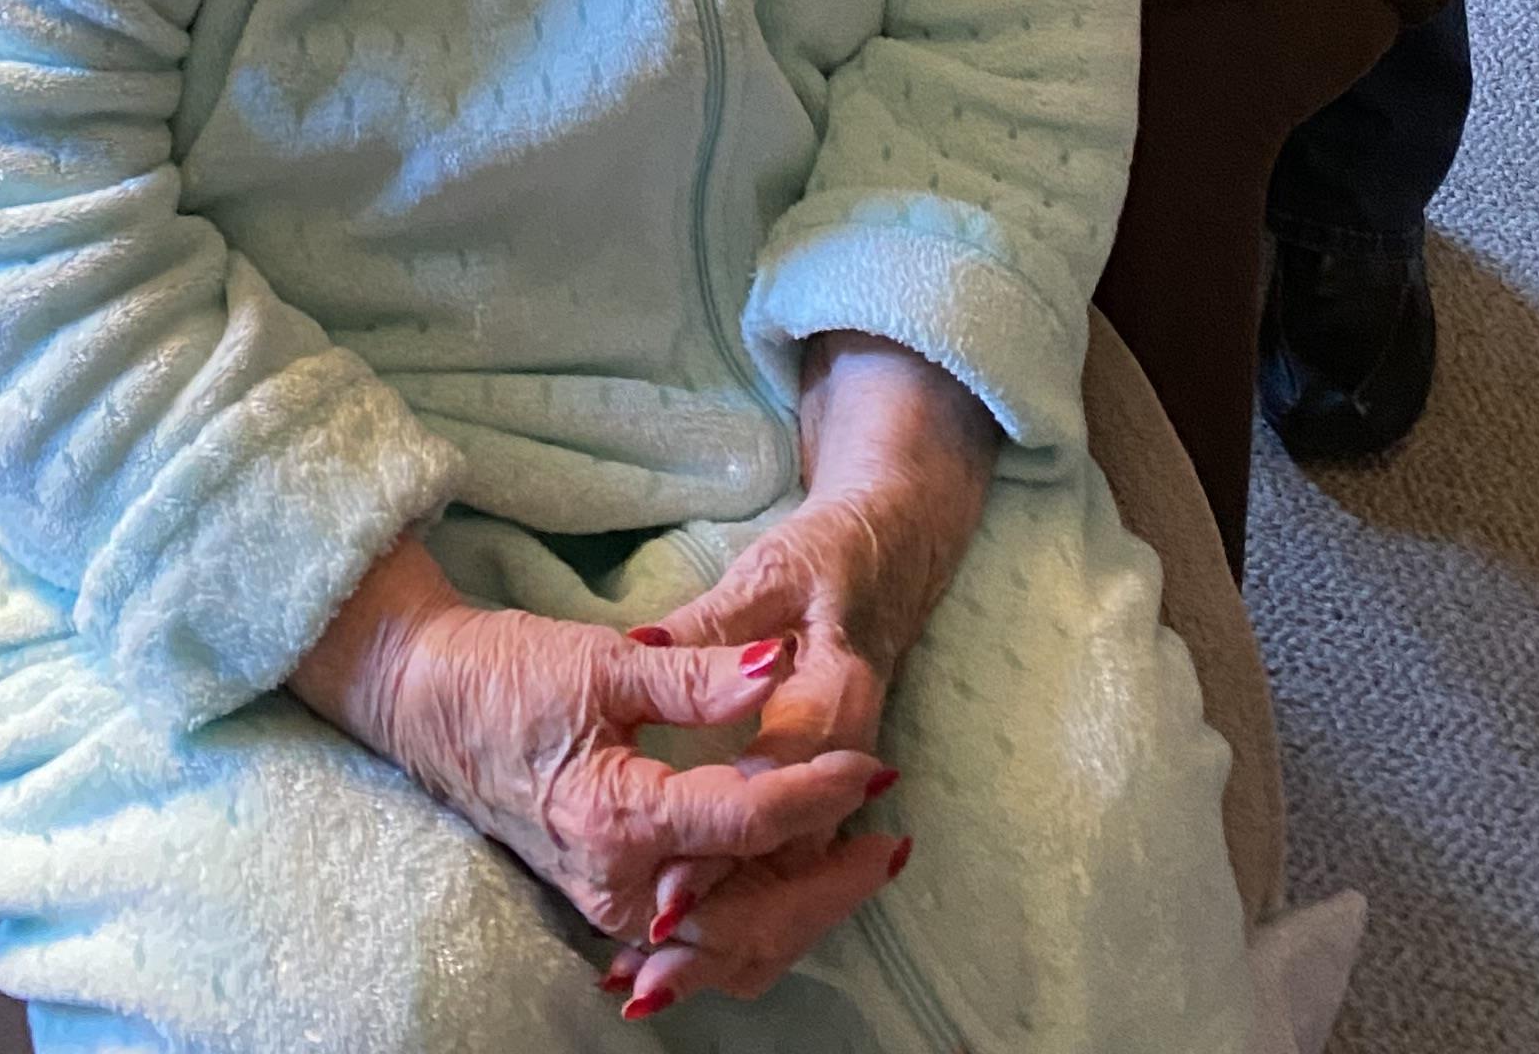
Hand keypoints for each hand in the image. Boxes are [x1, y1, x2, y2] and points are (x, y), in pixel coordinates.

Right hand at [290, 545, 894, 1005]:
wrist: (429, 702)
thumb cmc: (511, 673)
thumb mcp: (606, 659)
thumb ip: (696, 675)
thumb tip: (774, 670)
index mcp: (617, 819)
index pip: (745, 821)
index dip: (818, 793)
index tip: (876, 768)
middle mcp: (616, 886)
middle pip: (748, 919)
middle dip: (829, 887)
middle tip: (892, 843)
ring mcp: (611, 904)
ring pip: (728, 944)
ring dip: (800, 914)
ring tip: (859, 866)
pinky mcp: (611, 898)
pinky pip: (698, 939)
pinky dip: (754, 928)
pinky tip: (794, 894)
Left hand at [607, 335, 996, 1017]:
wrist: (894, 552)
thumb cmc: (830, 558)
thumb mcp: (770, 573)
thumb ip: (712, 629)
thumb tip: (643, 648)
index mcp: (835, 698)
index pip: (774, 789)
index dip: (718, 847)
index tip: (664, 896)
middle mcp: (844, 758)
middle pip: (790, 865)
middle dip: (723, 924)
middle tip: (649, 973)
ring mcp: (839, 784)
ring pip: (794, 886)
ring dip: (732, 939)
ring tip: (654, 986)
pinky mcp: (825, 795)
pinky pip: (794, 875)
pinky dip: (750, 924)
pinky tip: (687, 954)